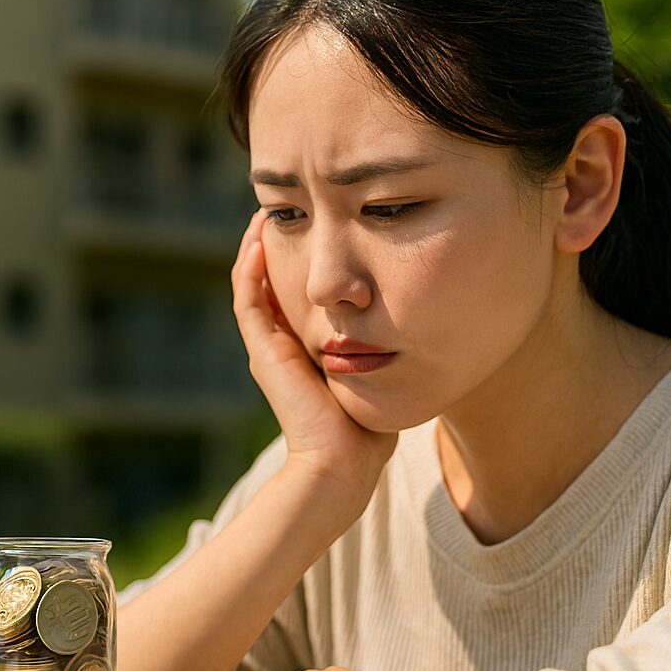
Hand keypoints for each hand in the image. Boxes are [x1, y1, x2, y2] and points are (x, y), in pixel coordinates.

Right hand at [231, 210, 398, 508]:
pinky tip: (261, 236)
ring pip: (251, 283)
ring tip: (268, 210)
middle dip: (279, 243)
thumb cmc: (367, 430)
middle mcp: (280, 344)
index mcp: (304, 348)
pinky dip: (250, 266)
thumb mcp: (379, 373)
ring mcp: (267, 346)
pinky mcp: (263, 350)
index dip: (301, 257)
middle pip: (270, 280)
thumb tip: (422, 324)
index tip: (318, 224)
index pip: (295, 291)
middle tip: (289, 207)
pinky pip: (248, 298)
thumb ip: (385, 349)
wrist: (342, 463)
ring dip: (257, 245)